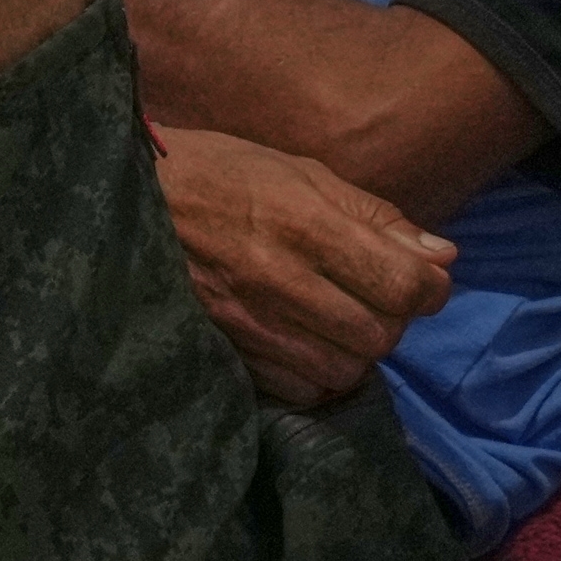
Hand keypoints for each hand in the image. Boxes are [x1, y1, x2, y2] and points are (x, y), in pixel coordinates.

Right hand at [152, 123, 457, 408]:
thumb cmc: (215, 172)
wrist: (118, 195)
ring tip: (333, 319)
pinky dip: (313, 372)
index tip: (417, 277)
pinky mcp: (221, 350)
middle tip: (369, 295)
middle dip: (389, 317)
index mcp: (301, 222)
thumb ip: (373, 216)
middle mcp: (276, 278)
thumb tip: (442, 259)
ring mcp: (245, 322)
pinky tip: (300, 340)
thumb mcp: (298, 171)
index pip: (404, 284)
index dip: (427, 286)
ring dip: (352, 349)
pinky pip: (300, 388)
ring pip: (344, 369)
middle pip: (380, 334)